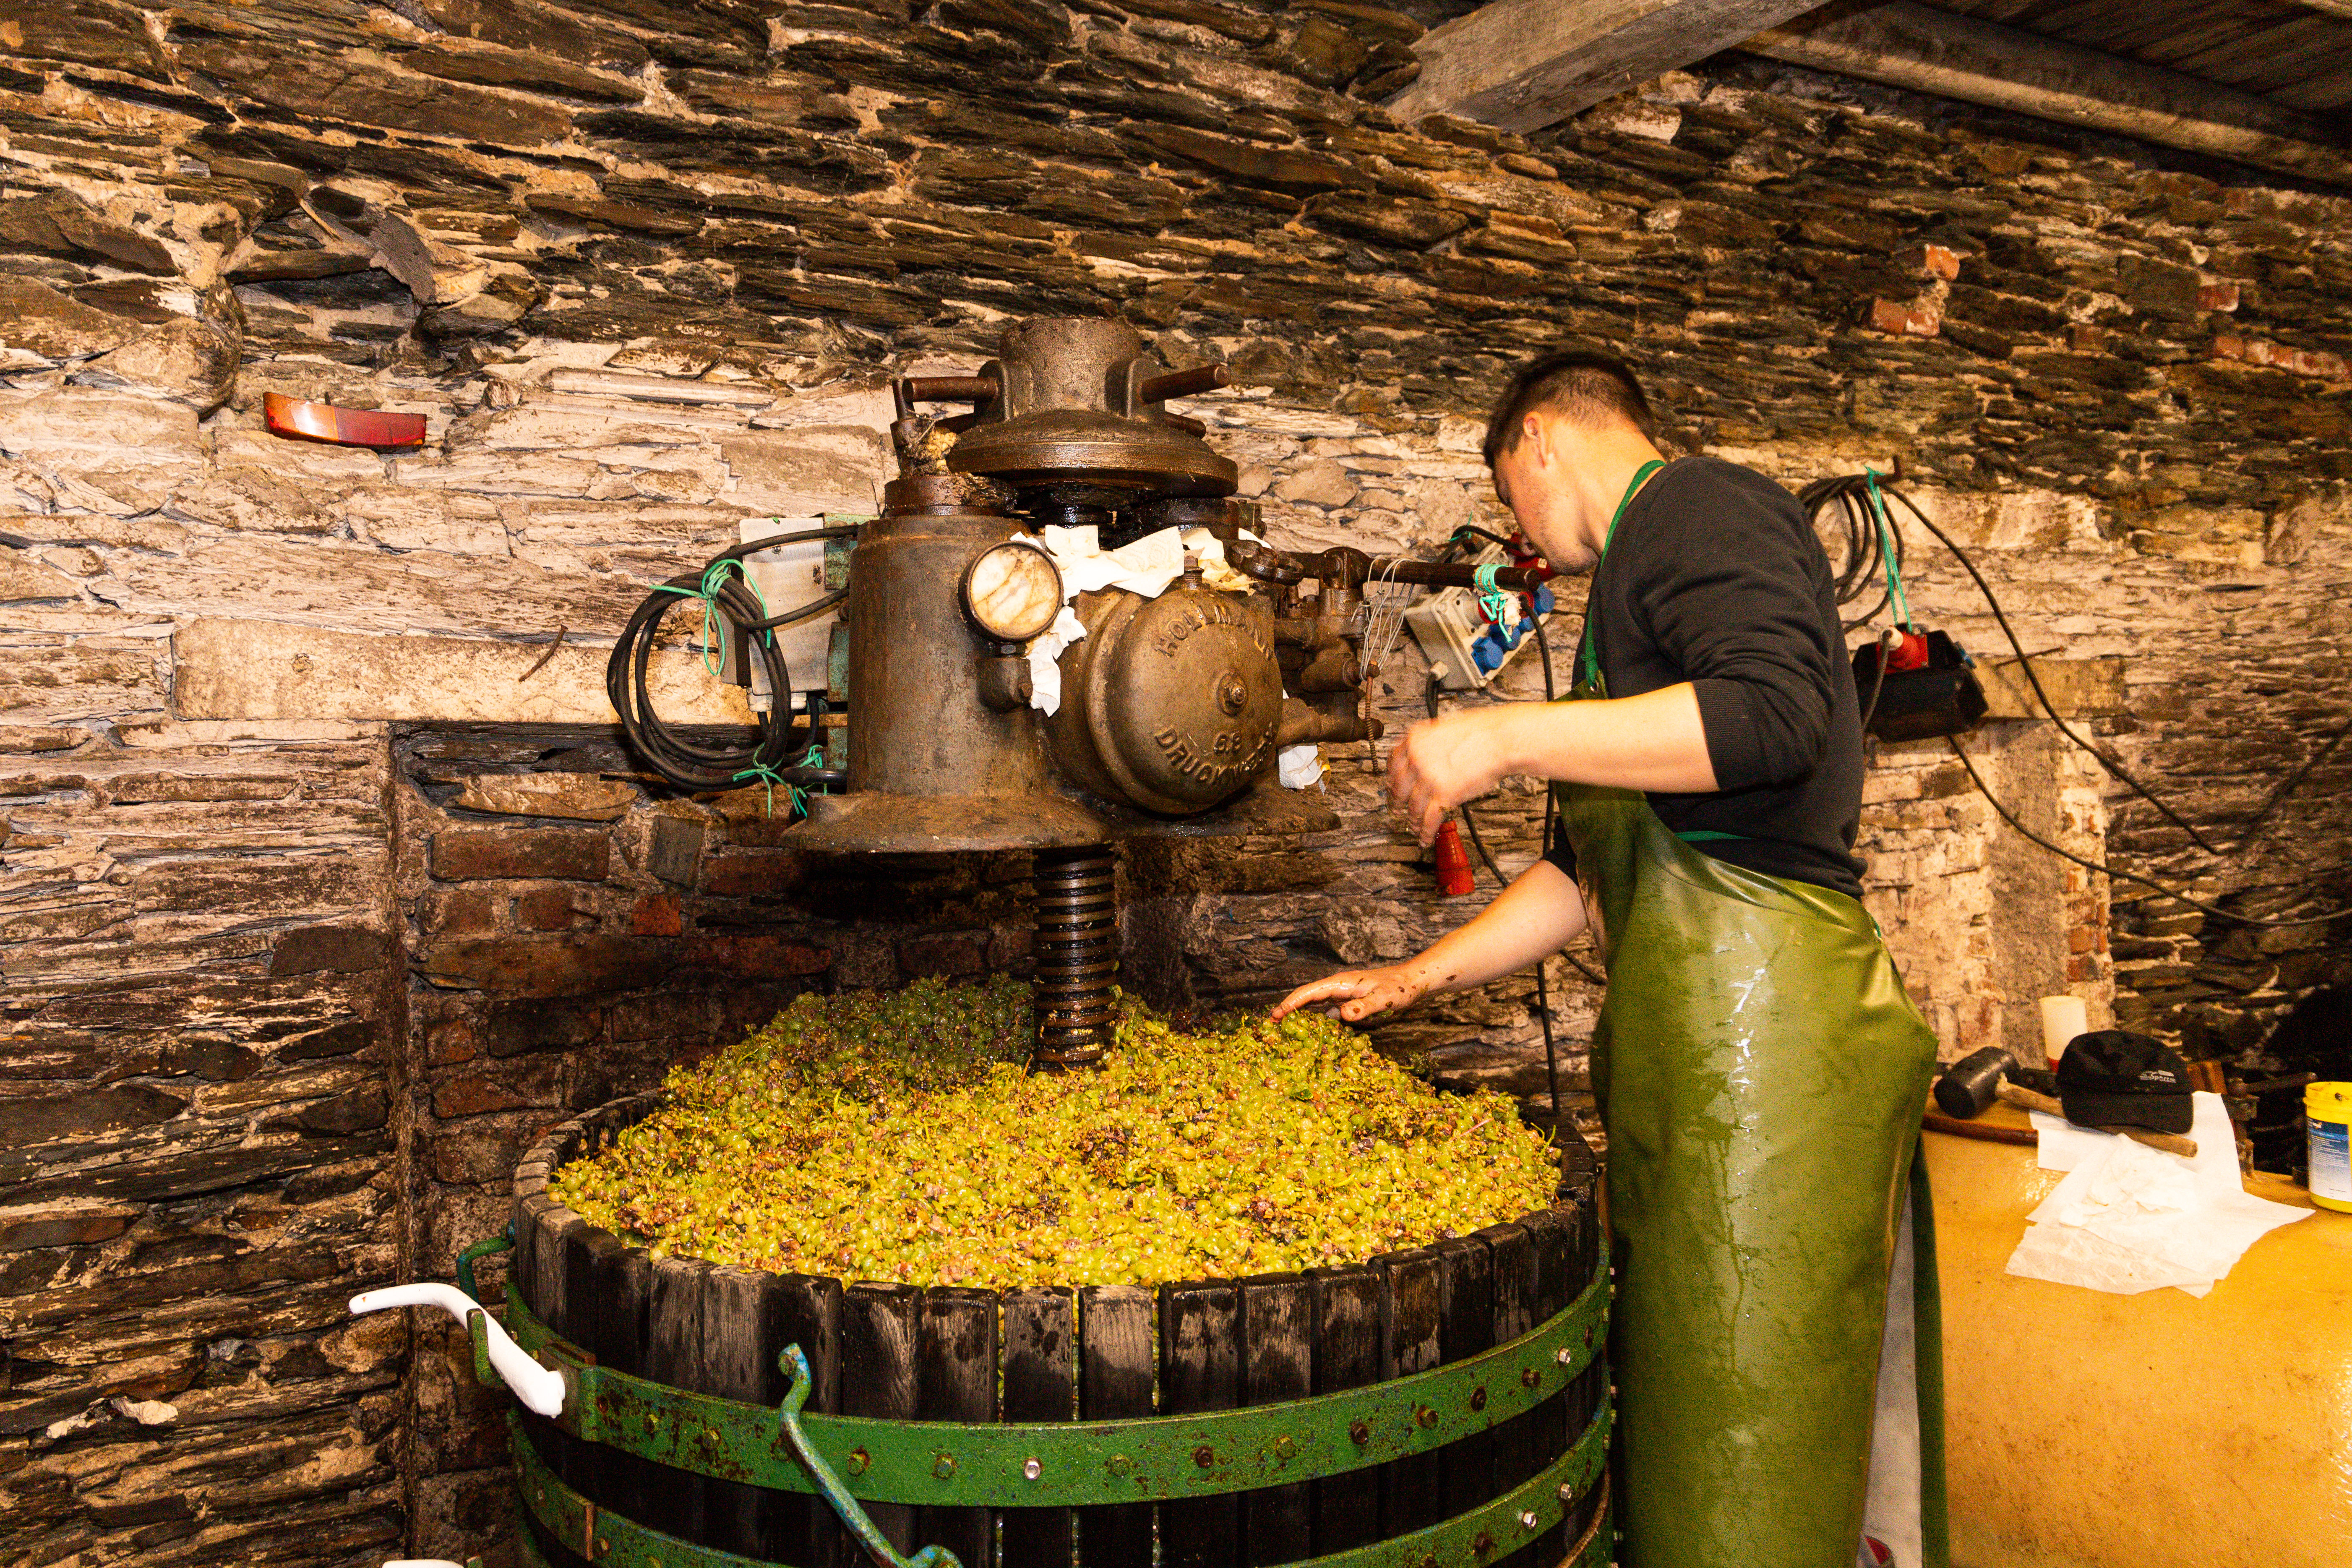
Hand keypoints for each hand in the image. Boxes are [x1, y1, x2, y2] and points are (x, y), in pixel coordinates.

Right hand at [1270, 963, 1428, 1022]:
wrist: (1414, 981)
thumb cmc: (1399, 989)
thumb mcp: (1383, 999)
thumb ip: (1364, 1007)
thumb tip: (1342, 1015)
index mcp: (1341, 983)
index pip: (1309, 993)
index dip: (1291, 1003)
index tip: (1275, 1015)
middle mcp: (1339, 986)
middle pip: (1307, 996)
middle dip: (1289, 1007)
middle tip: (1272, 1024)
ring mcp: (1344, 992)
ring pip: (1316, 1002)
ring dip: (1301, 1013)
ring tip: (1286, 1028)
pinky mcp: (1351, 1000)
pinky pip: (1328, 1008)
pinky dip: (1317, 1018)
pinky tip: (1315, 1030)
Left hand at [1387, 708, 1512, 845]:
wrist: (1500, 739)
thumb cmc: (1481, 731)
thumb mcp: (1443, 728)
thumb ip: (1428, 743)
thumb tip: (1424, 755)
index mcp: (1414, 740)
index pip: (1393, 763)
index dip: (1391, 779)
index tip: (1391, 786)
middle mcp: (1416, 759)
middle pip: (1398, 787)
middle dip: (1396, 802)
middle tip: (1396, 809)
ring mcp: (1429, 779)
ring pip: (1413, 807)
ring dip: (1412, 820)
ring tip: (1413, 826)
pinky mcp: (1444, 796)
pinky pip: (1429, 820)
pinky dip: (1426, 832)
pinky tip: (1425, 837)